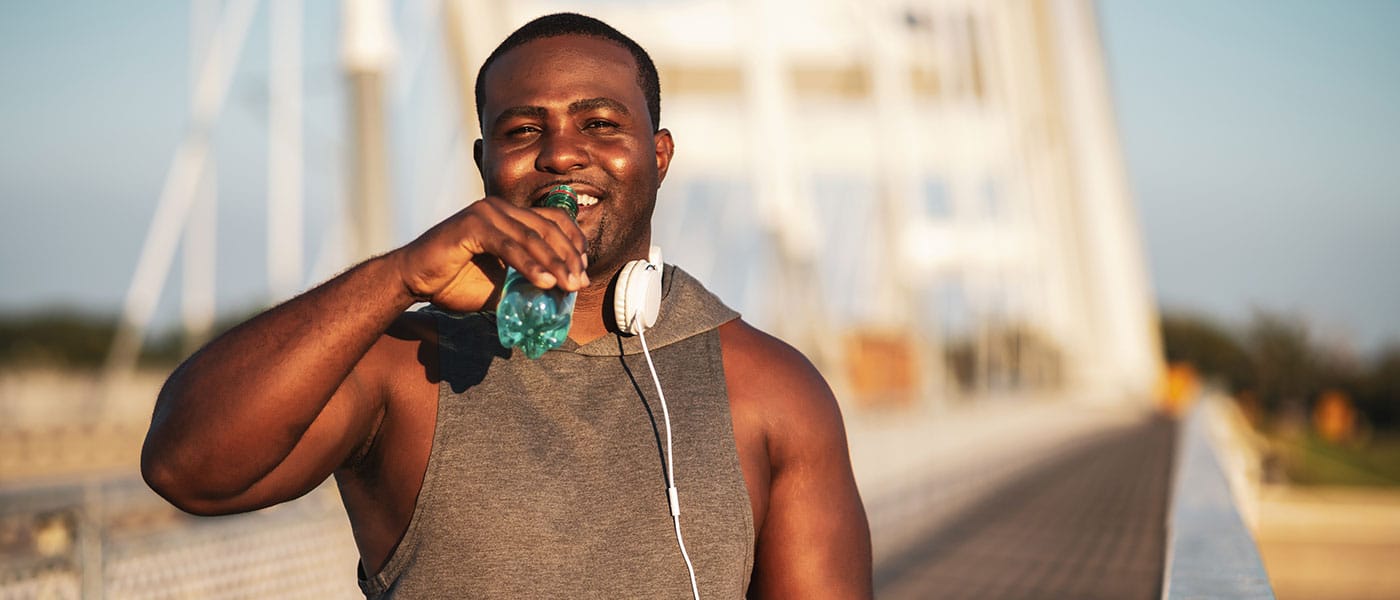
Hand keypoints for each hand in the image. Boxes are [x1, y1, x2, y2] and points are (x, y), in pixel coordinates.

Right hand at [393, 197, 588, 312]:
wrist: (413, 281)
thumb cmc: (454, 282)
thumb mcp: (501, 285)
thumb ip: (526, 283)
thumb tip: (557, 297)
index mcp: (509, 215)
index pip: (553, 220)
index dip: (574, 242)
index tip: (585, 268)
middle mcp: (499, 208)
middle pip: (547, 228)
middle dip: (569, 257)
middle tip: (580, 283)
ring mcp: (485, 213)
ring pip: (531, 237)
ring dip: (554, 263)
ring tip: (568, 286)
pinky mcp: (472, 225)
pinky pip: (509, 245)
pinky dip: (529, 264)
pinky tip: (545, 282)